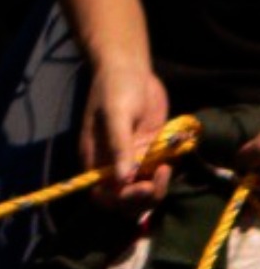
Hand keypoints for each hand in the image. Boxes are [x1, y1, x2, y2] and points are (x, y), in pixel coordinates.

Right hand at [79, 51, 171, 201]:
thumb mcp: (117, 114)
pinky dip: (168, 172)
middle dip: (146, 197)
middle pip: (128, 201)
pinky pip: (158, 175)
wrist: (131, 67)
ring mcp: (133, 160)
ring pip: (146, 192)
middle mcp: (113, 165)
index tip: (142, 186)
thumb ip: (119, 146)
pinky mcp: (150, 154)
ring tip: (167, 164)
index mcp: (96, 159)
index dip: (123, 200)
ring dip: (158, 186)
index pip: (105, 196)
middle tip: (161, 173)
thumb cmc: (116, 86)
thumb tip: (124, 180)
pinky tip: (172, 152)